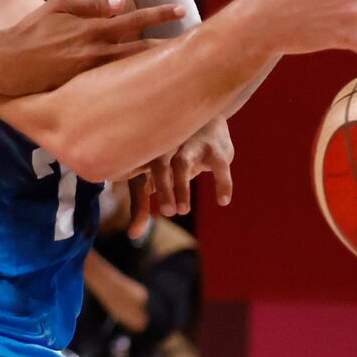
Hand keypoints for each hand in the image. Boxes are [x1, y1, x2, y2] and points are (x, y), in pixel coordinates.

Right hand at [0, 0, 184, 96]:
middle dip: (166, 47)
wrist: (7, 64)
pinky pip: (111, 86)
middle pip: (140, 49)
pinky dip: (129, 86)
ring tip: (175, 68)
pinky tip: (144, 90)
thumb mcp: (57, 5)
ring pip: (130, 71)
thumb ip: (90, 4)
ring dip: (152, 69)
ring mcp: (90, 74)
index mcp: (92, 28)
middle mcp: (95, 52)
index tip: (181, 10)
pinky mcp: (82, 89)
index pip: (134, 19)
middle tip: (193, 46)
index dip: (159, 15)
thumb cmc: (30, 31)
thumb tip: (120, 3)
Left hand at [129, 117, 234, 231]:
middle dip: (163, 188)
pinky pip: (219, 167)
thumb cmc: (167, 156)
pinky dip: (222, 183)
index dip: (142, 189)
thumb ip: (140, 206)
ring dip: (182, 187)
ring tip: (183, 210)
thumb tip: (133, 235)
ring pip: (183, 163)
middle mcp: (168, 146)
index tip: (151, 211)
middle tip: (168, 213)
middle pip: (160, 164)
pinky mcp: (215, 149)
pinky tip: (223, 201)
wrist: (203, 120)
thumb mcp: (150, 177)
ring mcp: (191, 145)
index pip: (141, 169)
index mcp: (148, 152)